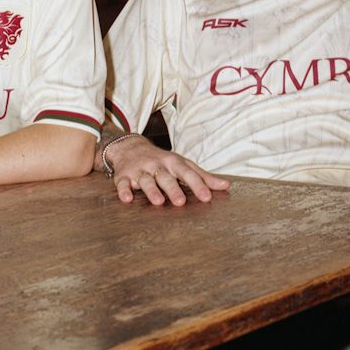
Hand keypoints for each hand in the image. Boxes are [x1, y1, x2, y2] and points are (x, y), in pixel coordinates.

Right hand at [107, 135, 229, 205]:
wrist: (130, 147)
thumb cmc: (162, 160)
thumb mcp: (182, 164)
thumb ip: (203, 177)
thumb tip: (226, 186)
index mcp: (173, 162)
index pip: (187, 173)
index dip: (197, 185)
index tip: (207, 197)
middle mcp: (157, 165)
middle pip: (166, 178)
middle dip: (173, 189)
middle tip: (181, 202)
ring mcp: (140, 170)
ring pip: (146, 181)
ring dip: (152, 191)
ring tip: (158, 202)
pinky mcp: (124, 176)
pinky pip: (123, 183)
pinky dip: (124, 191)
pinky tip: (127, 199)